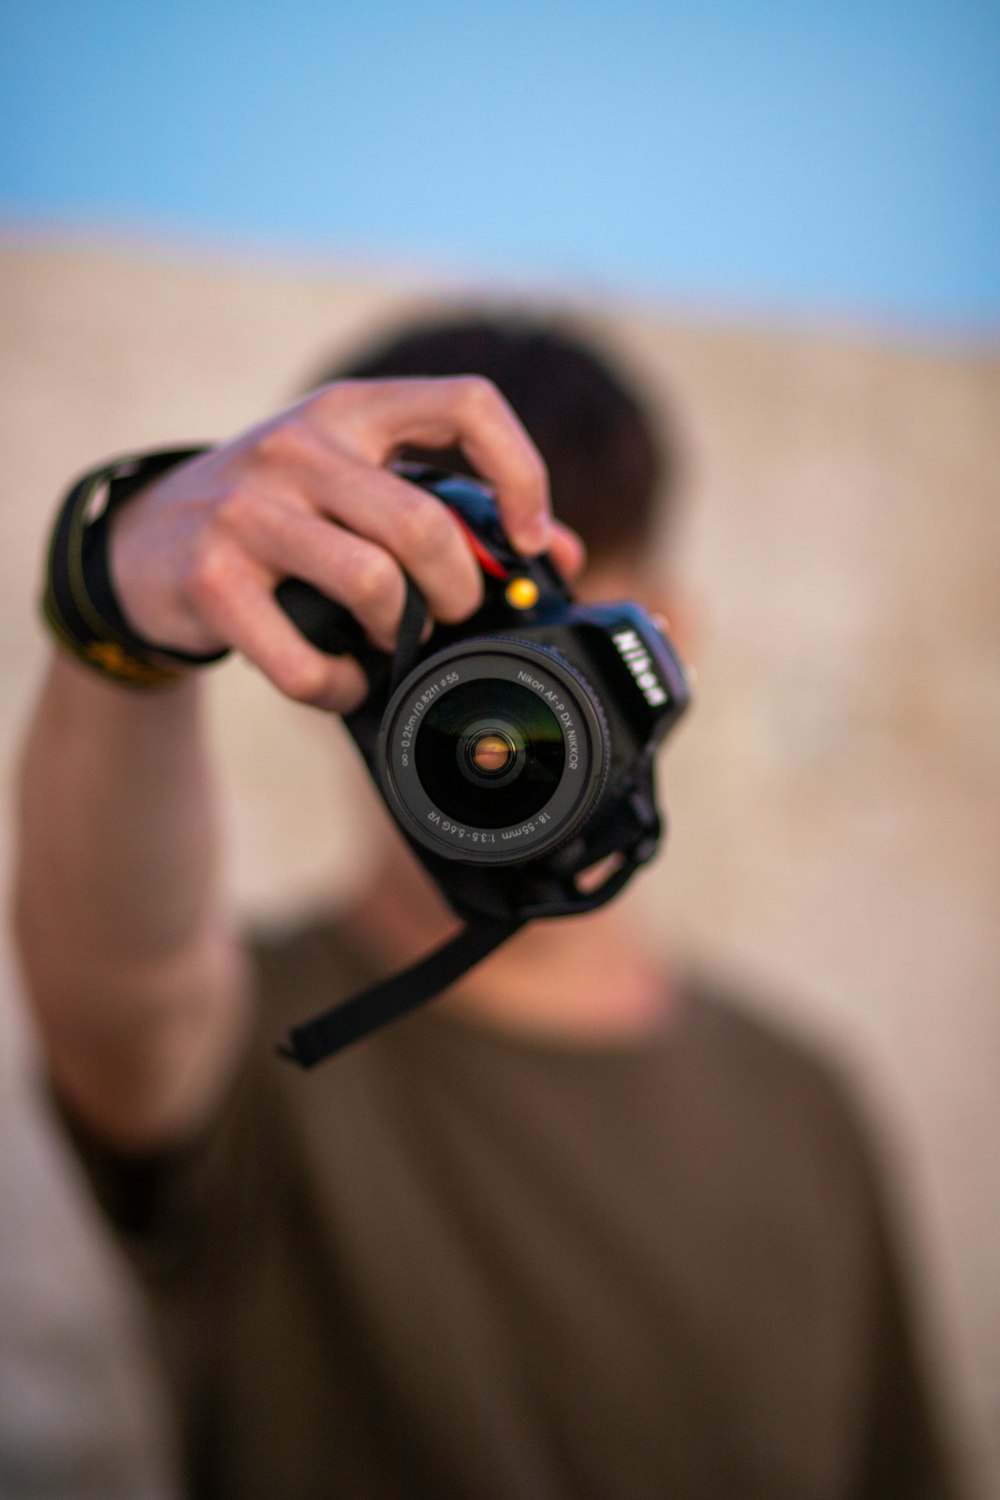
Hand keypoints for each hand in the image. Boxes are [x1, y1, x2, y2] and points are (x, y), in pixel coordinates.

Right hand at [110, 377, 584, 711]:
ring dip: (402, 638)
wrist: (146, 543)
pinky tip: (343, 681)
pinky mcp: (212, 576)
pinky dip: (340, 687)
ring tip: (395, 645)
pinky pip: (305, 658)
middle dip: (460, 591)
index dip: (522, 472)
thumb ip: (451, 506)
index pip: (467, 405)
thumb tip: (563, 557)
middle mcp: (299, 444)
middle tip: (452, 615)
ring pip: (372, 585)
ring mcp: (249, 507)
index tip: (530, 537)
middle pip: (424, 523)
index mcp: (351, 409)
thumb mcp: (354, 484)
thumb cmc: (279, 514)